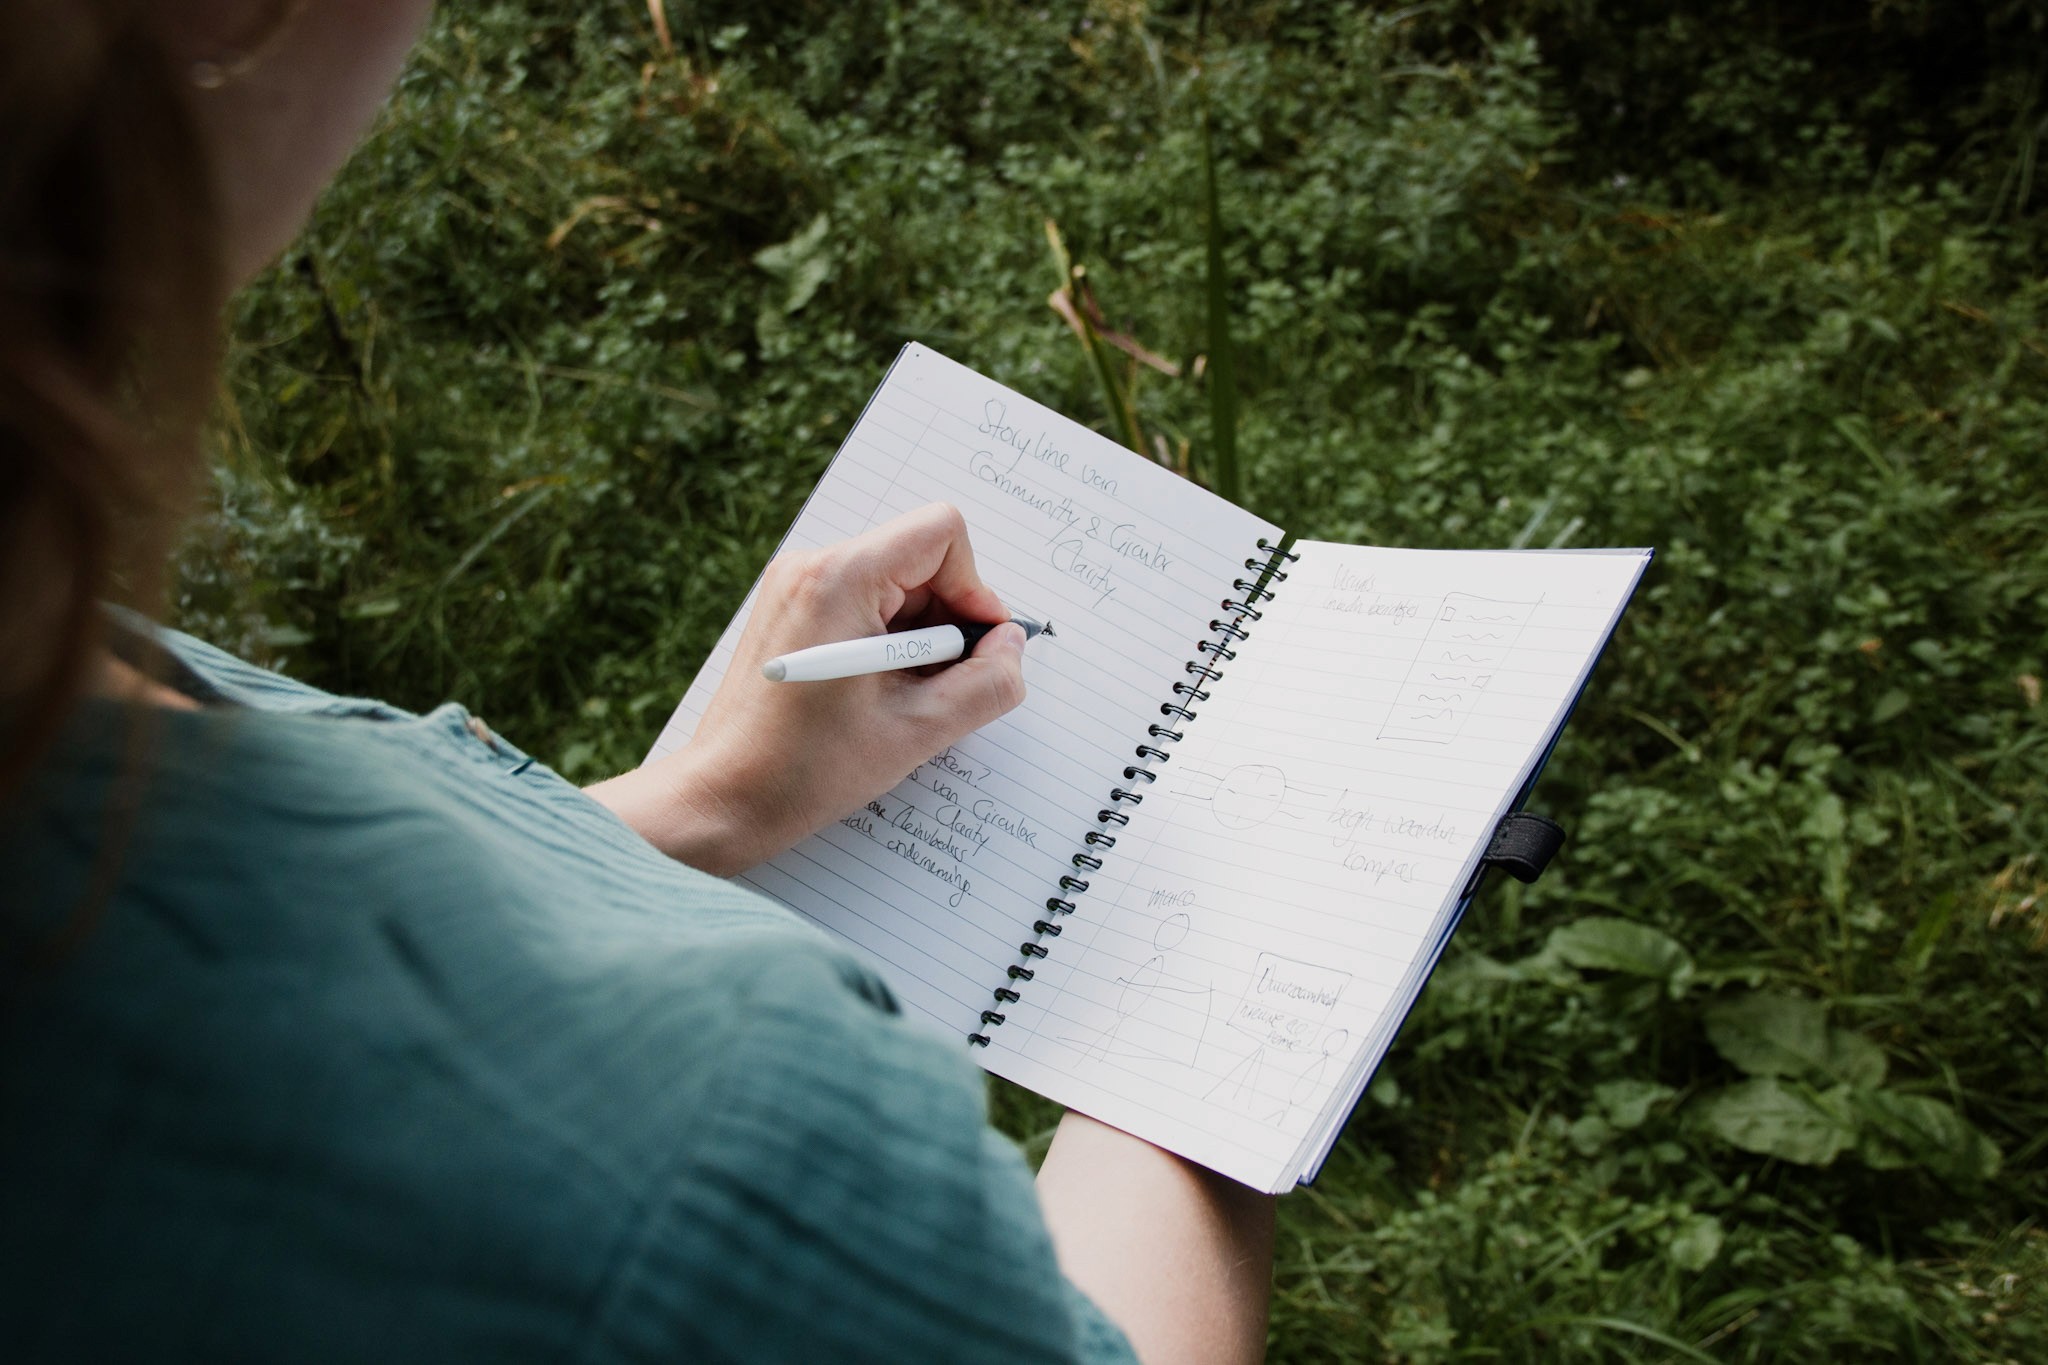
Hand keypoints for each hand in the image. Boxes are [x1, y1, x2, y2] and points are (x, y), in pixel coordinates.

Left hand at [586, 503, 1027, 874]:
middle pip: (920, 558)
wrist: (723, 798)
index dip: (974, 588)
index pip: (941, 533)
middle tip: (936, 687)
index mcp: (840, 579)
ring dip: (918, 638)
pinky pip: (865, 604)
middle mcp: (813, 566)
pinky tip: (876, 695)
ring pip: (896, 585)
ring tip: (899, 700)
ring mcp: (797, 586)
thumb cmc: (804, 769)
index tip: (973, 647)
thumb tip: (1010, 647)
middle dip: (945, 620)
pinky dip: (889, 643)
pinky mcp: (791, 610)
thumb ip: (986, 683)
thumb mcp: (918, 730)